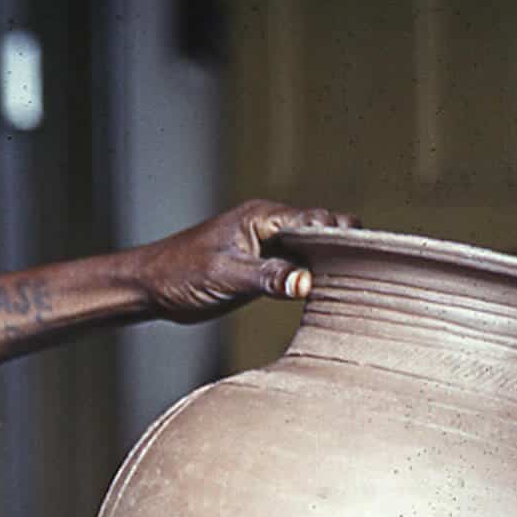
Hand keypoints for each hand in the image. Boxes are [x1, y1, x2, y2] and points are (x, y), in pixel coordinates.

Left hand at [131, 199, 359, 322]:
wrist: (151, 287)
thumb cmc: (178, 273)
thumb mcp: (225, 276)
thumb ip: (267, 278)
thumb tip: (306, 283)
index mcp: (263, 218)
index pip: (319, 220)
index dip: (344, 237)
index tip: (366, 260)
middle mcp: (270, 228)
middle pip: (323, 233)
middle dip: (344, 252)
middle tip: (365, 280)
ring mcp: (267, 248)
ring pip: (312, 252)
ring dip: (329, 268)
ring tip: (355, 292)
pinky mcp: (263, 268)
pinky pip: (298, 269)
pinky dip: (313, 280)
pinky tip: (326, 299)